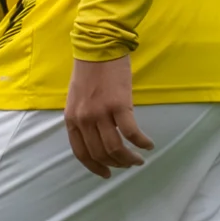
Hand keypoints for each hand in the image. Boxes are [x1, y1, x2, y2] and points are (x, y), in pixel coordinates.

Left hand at [64, 57, 153, 178]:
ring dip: (129, 158)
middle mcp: (84, 119)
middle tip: (128, 164)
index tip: (106, 174)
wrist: (98, 47)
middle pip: (100, 153)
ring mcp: (101, 113)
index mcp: (71, 118)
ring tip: (139, 159)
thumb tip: (95, 138)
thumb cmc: (89, 70)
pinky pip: (131, 133)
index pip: (81, 152)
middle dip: (116, 164)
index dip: (94, 167)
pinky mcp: (119, 105)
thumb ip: (82, 118)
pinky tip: (148, 144)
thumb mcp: (77, 98)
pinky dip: (141, 142)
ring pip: (115, 148)